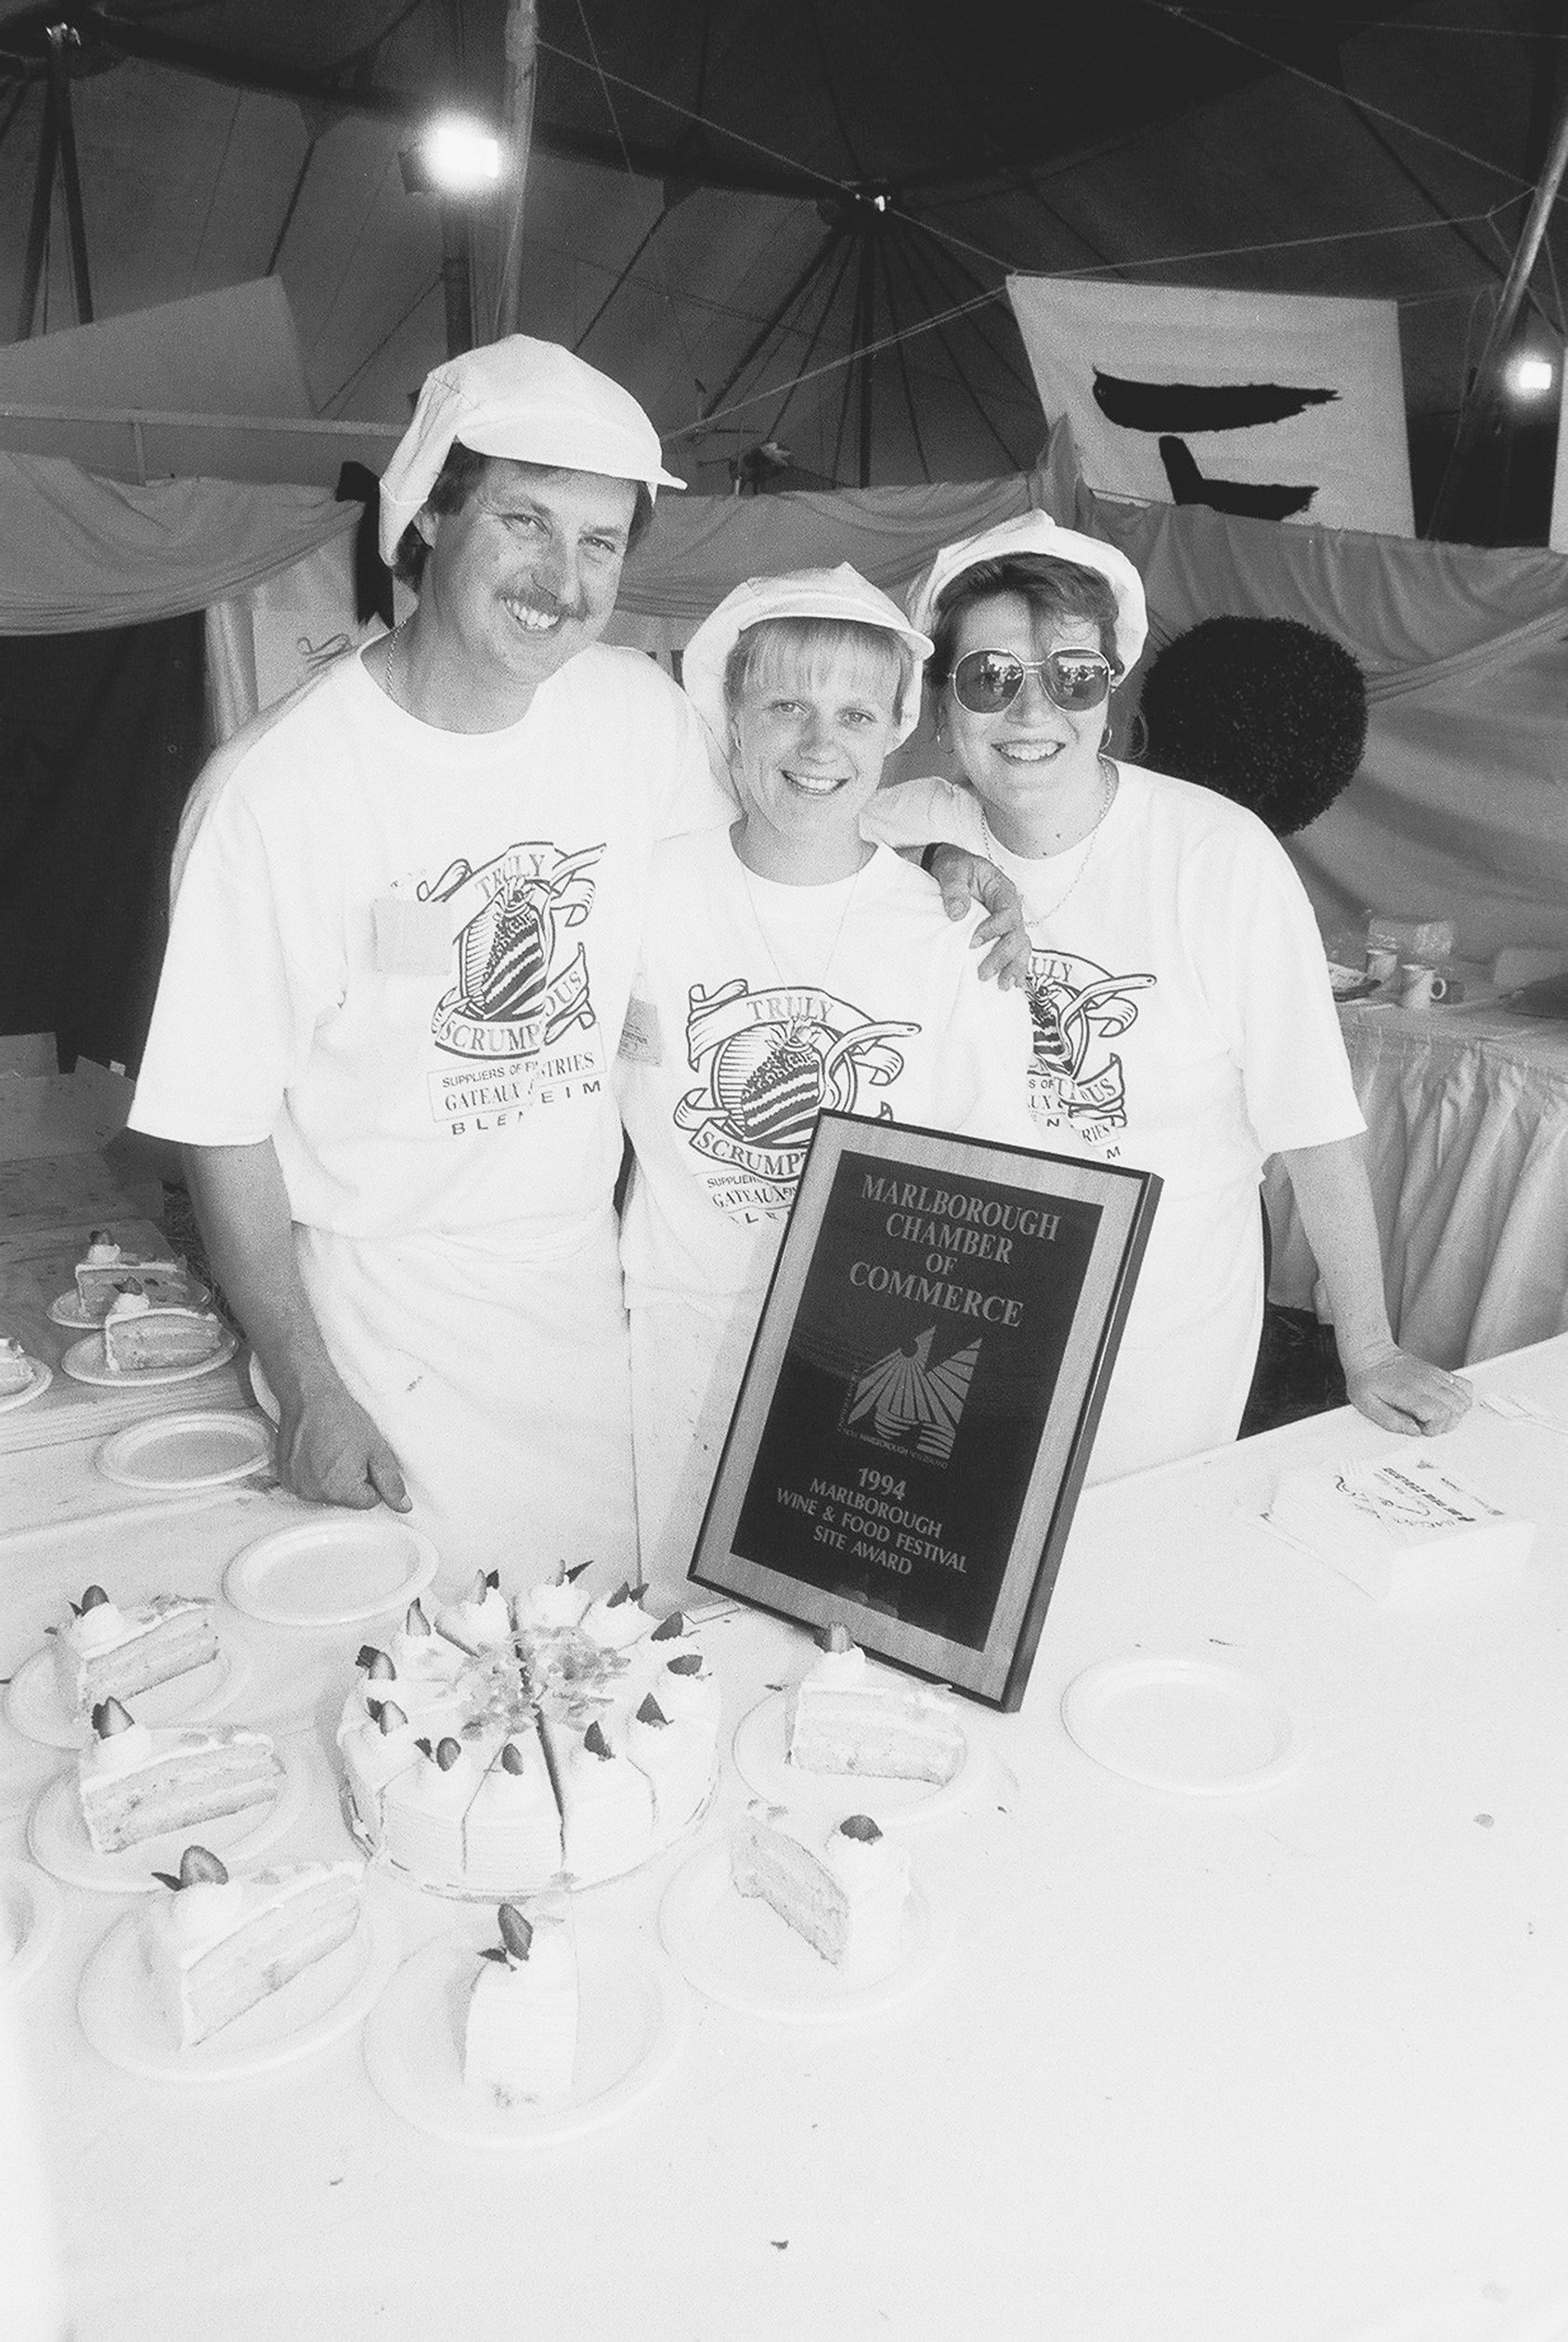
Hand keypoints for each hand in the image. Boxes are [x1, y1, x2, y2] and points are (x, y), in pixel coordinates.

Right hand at [276, 1380, 410, 1512]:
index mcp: (340, 1490)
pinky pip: (308, 1484)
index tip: (365, 1459)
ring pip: (326, 1492)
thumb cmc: (341, 1417)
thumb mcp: (377, 1450)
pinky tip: (317, 1452)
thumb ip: (391, 1482)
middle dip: (352, 1480)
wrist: (311, 1397)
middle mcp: (315, 1493)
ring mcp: (297, 1485)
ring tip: (332, 1449)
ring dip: (332, 1477)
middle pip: (346, 1499)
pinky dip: (314, 1473)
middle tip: (348, 1451)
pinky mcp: (285, 1477)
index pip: (369, 1501)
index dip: (373, 1479)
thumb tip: (402, 1505)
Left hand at [927, 845, 1030, 988]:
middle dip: (1003, 956)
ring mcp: (1007, 922)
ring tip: (1003, 985)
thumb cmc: (955, 867)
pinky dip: (1014, 967)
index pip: (1007, 913)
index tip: (972, 942)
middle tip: (984, 973)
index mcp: (1002, 890)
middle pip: (1016, 934)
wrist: (951, 870)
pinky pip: (1013, 951)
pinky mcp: (1000, 933)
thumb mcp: (952, 870)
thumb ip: (955, 889)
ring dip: (1013, 966)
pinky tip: (1012, 984)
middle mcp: (1009, 908)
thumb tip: (957, 913)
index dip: (993, 929)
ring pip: (1020, 946)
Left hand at [1343, 1342, 1471, 1437]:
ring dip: (1454, 1413)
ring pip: (1463, 1399)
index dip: (1433, 1428)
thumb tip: (1414, 1431)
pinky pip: (1464, 1385)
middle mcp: (1427, 1383)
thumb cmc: (1367, 1379)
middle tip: (1427, 1424)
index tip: (1420, 1427)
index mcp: (1410, 1392)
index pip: (1440, 1413)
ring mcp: (1435, 1376)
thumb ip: (1391, 1421)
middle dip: (1445, 1424)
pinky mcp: (1439, 1373)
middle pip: (1456, 1409)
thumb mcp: (1367, 1404)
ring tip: (1436, 1416)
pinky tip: (1447, 1404)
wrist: (1371, 1355)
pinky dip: (1462, 1398)